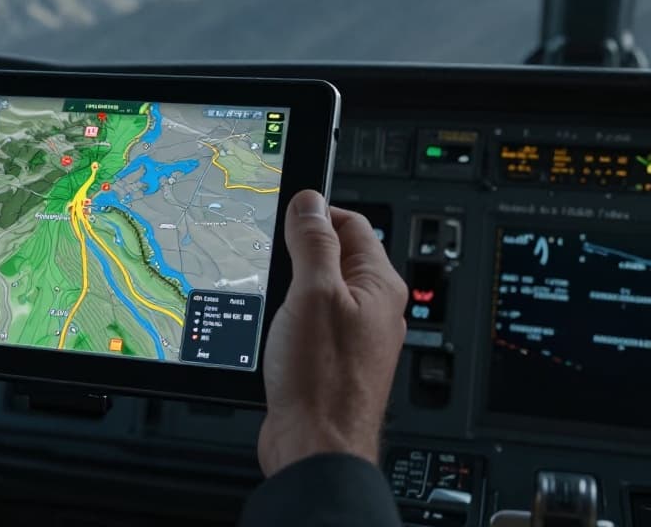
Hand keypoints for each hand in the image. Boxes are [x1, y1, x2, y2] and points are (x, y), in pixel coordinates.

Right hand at [258, 190, 406, 474]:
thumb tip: (311, 203)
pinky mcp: (329, 360)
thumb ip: (313, 243)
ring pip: (318, 290)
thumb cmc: (323, 380)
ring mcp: (352, 336)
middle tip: (271, 252)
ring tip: (270, 291)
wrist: (315, 446)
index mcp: (379, 286)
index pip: (352, 225)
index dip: (316, 213)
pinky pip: (309, 321)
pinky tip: (271, 324)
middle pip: (334, 256)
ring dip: (291, 285)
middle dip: (299, 249)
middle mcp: (372, 310)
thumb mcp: (312, 294)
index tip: (285, 213)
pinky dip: (287, 315)